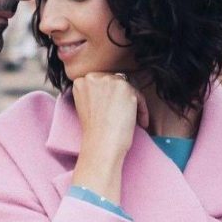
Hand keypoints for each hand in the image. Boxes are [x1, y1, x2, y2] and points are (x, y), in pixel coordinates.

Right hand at [72, 73, 148, 201]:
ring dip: (132, 104)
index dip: (108, 95)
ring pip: (127, 88)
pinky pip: (139, 96)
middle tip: (124, 114)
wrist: (101, 144)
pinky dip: (142, 110)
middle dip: (121, 98)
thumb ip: (94, 93)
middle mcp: (93, 77)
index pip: (100, 81)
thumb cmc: (93, 132)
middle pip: (114, 81)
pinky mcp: (126, 88)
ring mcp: (110, 81)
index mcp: (80, 82)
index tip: (111, 108)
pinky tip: (140, 123)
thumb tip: (111, 91)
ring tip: (133, 120)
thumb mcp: (86, 107)